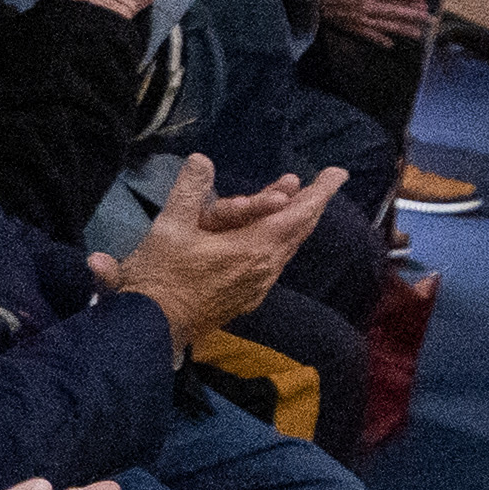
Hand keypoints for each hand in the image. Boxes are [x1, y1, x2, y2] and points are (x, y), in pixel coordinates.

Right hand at [107, 157, 330, 331]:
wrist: (149, 330)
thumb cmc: (160, 278)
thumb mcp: (169, 228)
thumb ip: (188, 191)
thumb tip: (202, 159)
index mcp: (252, 249)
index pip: (297, 215)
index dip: (320, 192)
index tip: (339, 172)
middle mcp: (264, 269)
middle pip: (298, 231)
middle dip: (312, 202)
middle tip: (323, 181)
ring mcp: (257, 287)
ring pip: (285, 248)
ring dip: (292, 221)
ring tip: (292, 201)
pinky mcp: (246, 299)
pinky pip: (272, 263)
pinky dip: (278, 241)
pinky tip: (270, 238)